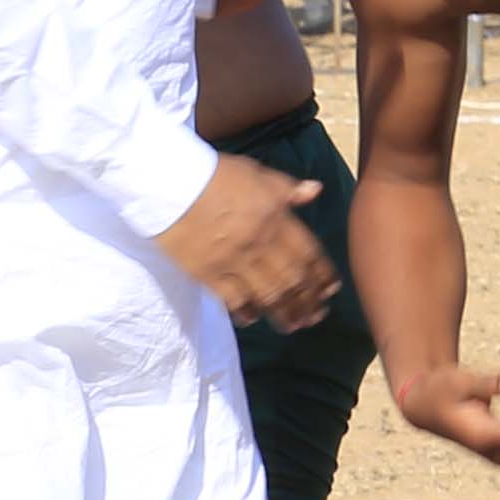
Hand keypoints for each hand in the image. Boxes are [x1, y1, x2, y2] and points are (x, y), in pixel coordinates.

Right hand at [152, 149, 338, 326]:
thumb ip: (288, 188)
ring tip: (293, 325)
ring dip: (284, 313)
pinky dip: (245, 312)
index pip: (309, 253)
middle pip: (293, 279)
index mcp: (276, 219)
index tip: (330, 289)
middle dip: (308, 301)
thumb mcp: (258, 174)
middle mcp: (260, 244)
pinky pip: (232, 299)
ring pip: (268, 294)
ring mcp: (233, 261)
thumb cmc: (215, 175)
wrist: (168, 182)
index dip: (322, 275)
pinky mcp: (207, 273)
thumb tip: (316, 190)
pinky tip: (252, 319)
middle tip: (316, 316)